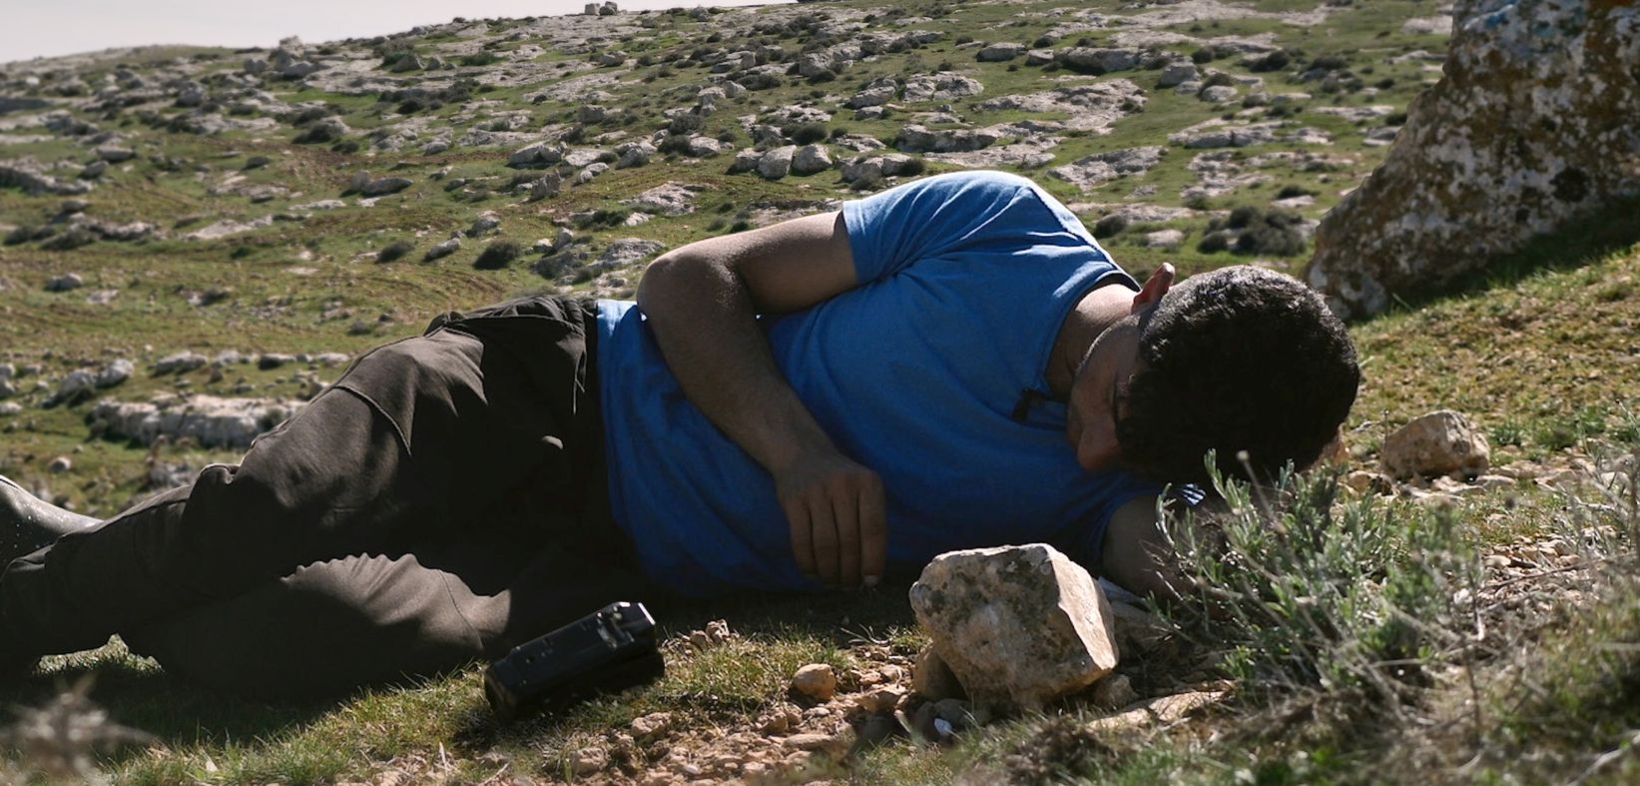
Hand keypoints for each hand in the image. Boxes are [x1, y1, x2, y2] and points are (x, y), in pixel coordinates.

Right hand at [774, 449, 886, 587]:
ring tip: (831, 583)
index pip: (875, 529)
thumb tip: (870, 573)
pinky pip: (801, 540)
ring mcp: (816, 491)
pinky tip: (812, 573)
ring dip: (829, 571)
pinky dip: (807, 563)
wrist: (803, 454)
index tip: (870, 581)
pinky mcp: (793, 500)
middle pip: (849, 541)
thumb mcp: (863, 491)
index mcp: (868, 484)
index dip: (873, 560)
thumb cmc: (841, 483)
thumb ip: (870, 524)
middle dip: (849, 571)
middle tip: (848, 586)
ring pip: (825, 544)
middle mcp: (844, 485)